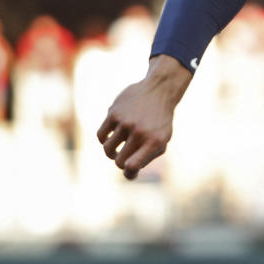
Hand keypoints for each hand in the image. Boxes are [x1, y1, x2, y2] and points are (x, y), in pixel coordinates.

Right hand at [97, 55, 191, 179]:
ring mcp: (125, 122)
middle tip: (124, 157)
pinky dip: (104, 139)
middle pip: (119, 161)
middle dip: (121, 162)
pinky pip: (101, 135)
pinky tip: (112, 136)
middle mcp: (140, 132)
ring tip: (117, 147)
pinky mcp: (113, 113)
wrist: (159, 90)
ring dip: (111, 152)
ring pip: (108, 149)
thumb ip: (148, 156)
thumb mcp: (163, 139)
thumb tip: (129, 171)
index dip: (129, 174)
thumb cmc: (160, 120)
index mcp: (154, 141)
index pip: (132, 166)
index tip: (129, 172)